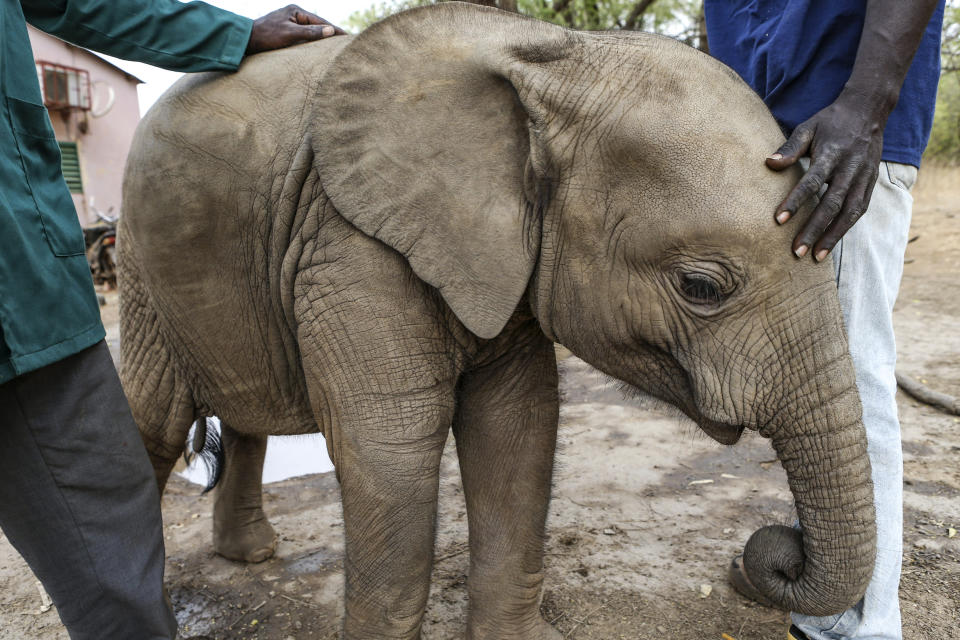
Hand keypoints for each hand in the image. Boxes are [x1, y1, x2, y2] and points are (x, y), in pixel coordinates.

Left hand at [246, 5, 345, 54]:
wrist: (246, 41)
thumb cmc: (266, 36)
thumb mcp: (290, 34)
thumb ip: (311, 32)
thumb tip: (331, 30)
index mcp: (296, 11)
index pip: (321, 22)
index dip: (335, 30)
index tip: (348, 38)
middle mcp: (294, 15)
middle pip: (317, 26)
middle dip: (330, 34)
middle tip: (346, 43)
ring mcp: (289, 23)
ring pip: (311, 32)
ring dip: (322, 39)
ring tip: (335, 48)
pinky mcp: (286, 32)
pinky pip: (304, 37)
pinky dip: (312, 42)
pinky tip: (318, 50)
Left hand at [766, 92, 885, 261]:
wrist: (869, 111)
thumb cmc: (830, 122)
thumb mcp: (809, 127)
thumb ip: (790, 148)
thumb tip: (768, 163)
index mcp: (832, 153)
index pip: (812, 181)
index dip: (796, 201)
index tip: (779, 220)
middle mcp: (851, 168)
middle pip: (831, 203)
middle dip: (813, 229)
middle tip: (796, 251)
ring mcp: (864, 177)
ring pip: (849, 212)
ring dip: (832, 236)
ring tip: (815, 257)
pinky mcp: (871, 184)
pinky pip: (859, 210)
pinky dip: (845, 228)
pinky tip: (830, 243)